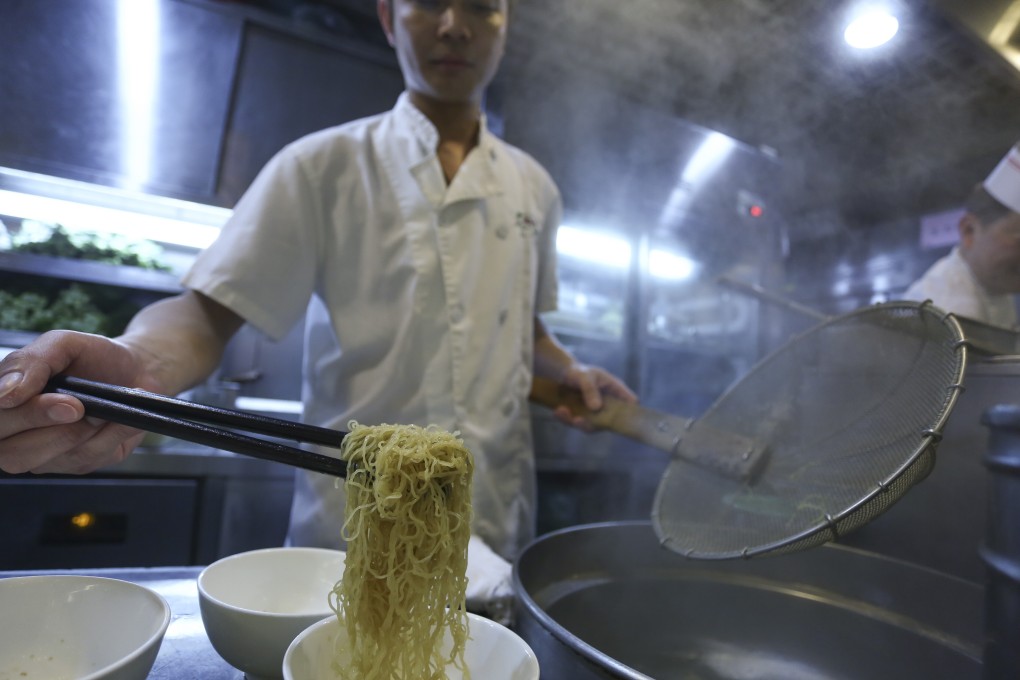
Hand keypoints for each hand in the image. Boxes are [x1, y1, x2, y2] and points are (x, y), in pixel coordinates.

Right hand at [0, 330, 158, 474]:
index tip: (60, 400)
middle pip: (11, 455)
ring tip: (101, 409)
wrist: (134, 369)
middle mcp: (15, 436)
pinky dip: (109, 436)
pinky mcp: (77, 463)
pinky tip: (119, 419)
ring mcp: (45, 455)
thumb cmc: (90, 356)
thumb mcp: (61, 344)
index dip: (24, 417)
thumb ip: (29, 362)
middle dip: (52, 429)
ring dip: (80, 433)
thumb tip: (4, 394)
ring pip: (47, 461)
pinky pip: (86, 459)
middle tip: (79, 406)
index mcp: (3, 404)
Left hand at [552, 363, 636, 431]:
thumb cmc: (581, 372)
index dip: (631, 412)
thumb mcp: (586, 376)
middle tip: (577, 420)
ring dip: (576, 422)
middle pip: (610, 421)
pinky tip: (557, 411)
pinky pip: (577, 423)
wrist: (565, 375)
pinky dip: (567, 419)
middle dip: (593, 424)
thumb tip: (597, 407)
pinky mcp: (584, 418)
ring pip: (591, 426)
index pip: (630, 403)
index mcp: (615, 391)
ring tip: (562, 411)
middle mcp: (608, 406)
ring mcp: (596, 414)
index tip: (622, 419)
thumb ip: (591, 390)